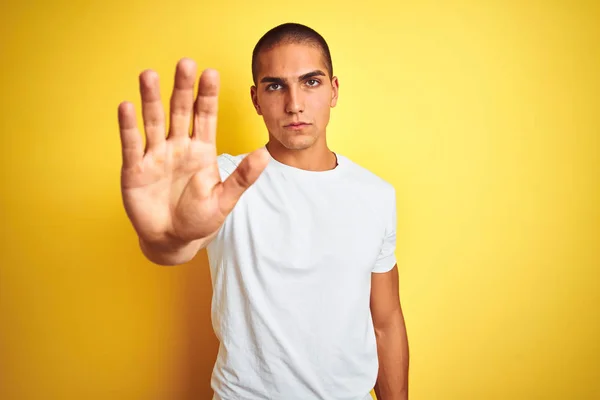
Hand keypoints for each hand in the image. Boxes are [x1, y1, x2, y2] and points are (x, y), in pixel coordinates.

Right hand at [117, 58, 268, 246]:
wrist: (173, 241)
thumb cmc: (200, 219)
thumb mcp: (225, 200)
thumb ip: (243, 177)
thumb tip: (265, 154)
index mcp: (201, 150)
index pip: (205, 115)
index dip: (207, 95)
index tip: (211, 72)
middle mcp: (178, 146)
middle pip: (179, 111)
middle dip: (182, 88)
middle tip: (185, 63)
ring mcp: (155, 155)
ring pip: (153, 121)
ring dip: (151, 99)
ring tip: (149, 75)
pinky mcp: (134, 169)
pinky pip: (131, 144)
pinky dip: (128, 127)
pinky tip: (127, 107)